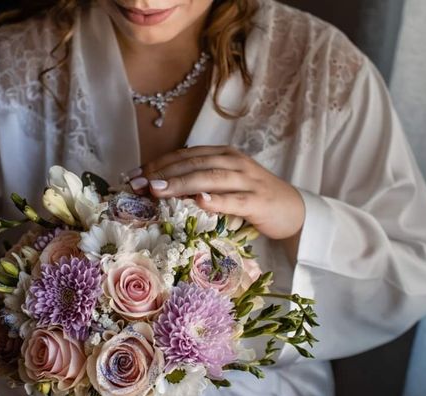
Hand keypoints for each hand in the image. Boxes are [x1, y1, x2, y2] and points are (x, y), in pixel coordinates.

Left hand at [127, 146, 305, 241]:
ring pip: (210, 178)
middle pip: (194, 164)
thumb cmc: (252, 197)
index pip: (185, 155)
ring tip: (158, 190)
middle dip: (162, 173)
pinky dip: (217, 200)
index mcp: (223, 155)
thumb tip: (159, 188)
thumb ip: (198, 182)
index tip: (133, 176)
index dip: (157, 164)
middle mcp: (234, 162)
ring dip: (182, 183)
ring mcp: (247, 180)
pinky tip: (200, 201)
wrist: (292, 209)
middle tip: (137, 184)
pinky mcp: (258, 201)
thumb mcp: (224, 184)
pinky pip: (235, 200)